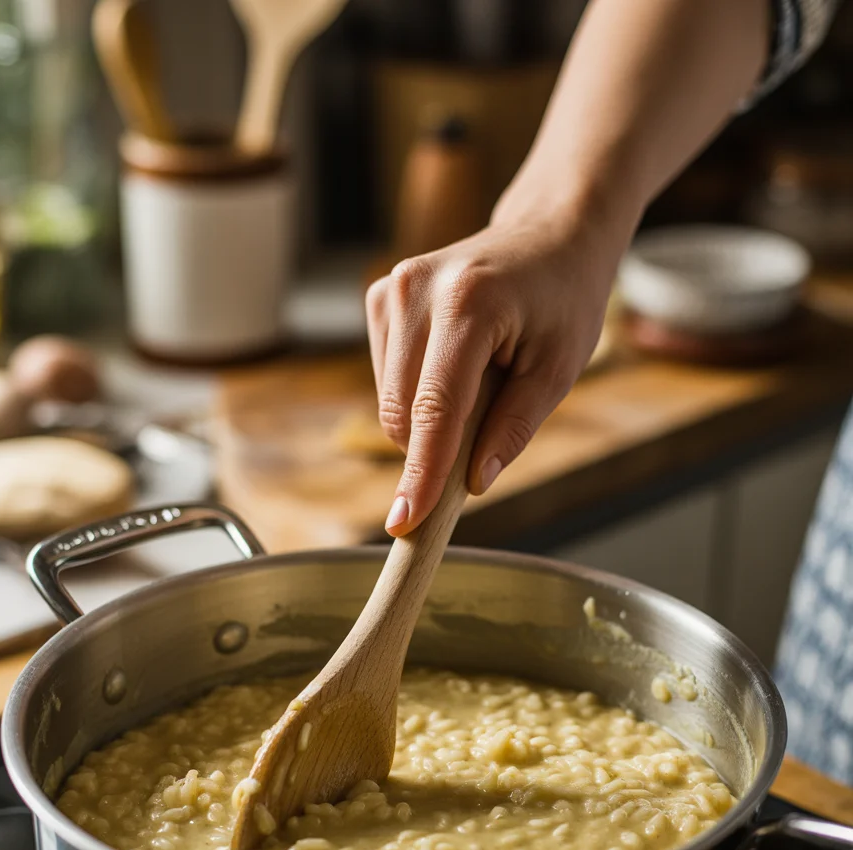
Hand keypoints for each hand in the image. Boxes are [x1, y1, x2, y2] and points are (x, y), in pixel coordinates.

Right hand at [365, 204, 623, 536]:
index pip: (436, 409)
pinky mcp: (380, 297)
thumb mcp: (559, 369)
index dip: (421, 474)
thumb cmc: (564, 299)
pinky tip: (457, 365)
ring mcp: (391, 289)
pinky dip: (418, 395)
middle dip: (436, 448)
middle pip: (404, 413)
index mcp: (469, 303)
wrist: (550, 233)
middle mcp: (417, 290)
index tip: (405, 522)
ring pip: (391, 403)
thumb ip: (514, 428)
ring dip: (429, 419)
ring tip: (482, 379)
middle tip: (488, 430)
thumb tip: (473, 483)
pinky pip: (387, 382)